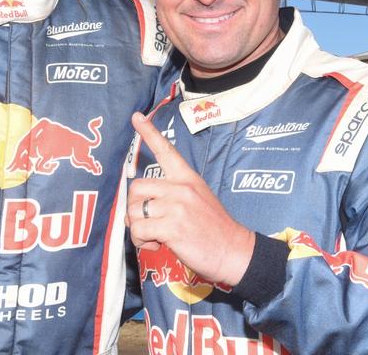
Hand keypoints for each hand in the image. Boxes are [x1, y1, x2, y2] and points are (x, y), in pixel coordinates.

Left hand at [127, 112, 254, 285]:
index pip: (166, 150)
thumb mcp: (198, 199)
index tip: (136, 117)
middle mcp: (181, 188)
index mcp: (187, 178)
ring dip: (137, 228)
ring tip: (154, 237)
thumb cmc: (214, 228)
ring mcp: (176, 206)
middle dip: (133, 207)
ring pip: (134, 211)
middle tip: (146, 222)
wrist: (233, 250)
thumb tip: (147, 202)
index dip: (149, 132)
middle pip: (136, 187)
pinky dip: (142, 241)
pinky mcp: (172, 227)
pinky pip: (139, 230)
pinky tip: (157, 245)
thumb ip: (174, 194)